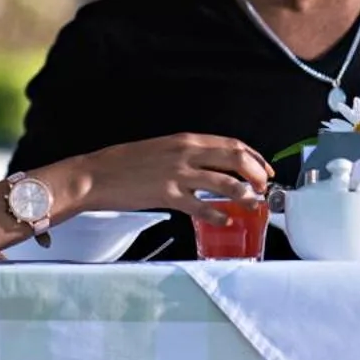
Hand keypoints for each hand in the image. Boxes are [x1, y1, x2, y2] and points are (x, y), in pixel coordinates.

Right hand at [62, 135, 272, 220]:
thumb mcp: (161, 149)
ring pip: (224, 182)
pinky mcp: (167, 195)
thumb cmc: (125, 163)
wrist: (96, 175)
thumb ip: (186, 155)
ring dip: (244, 195)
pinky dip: (217, 214)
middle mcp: (186, 153)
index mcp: (185, 140)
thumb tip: (208, 166)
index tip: (264, 169)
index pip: (231, 144)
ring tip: (252, 204)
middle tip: (263, 187)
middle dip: (256, 174)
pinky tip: (225, 220)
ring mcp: (178, 174)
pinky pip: (201, 206)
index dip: (253, 157)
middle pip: (235, 158)